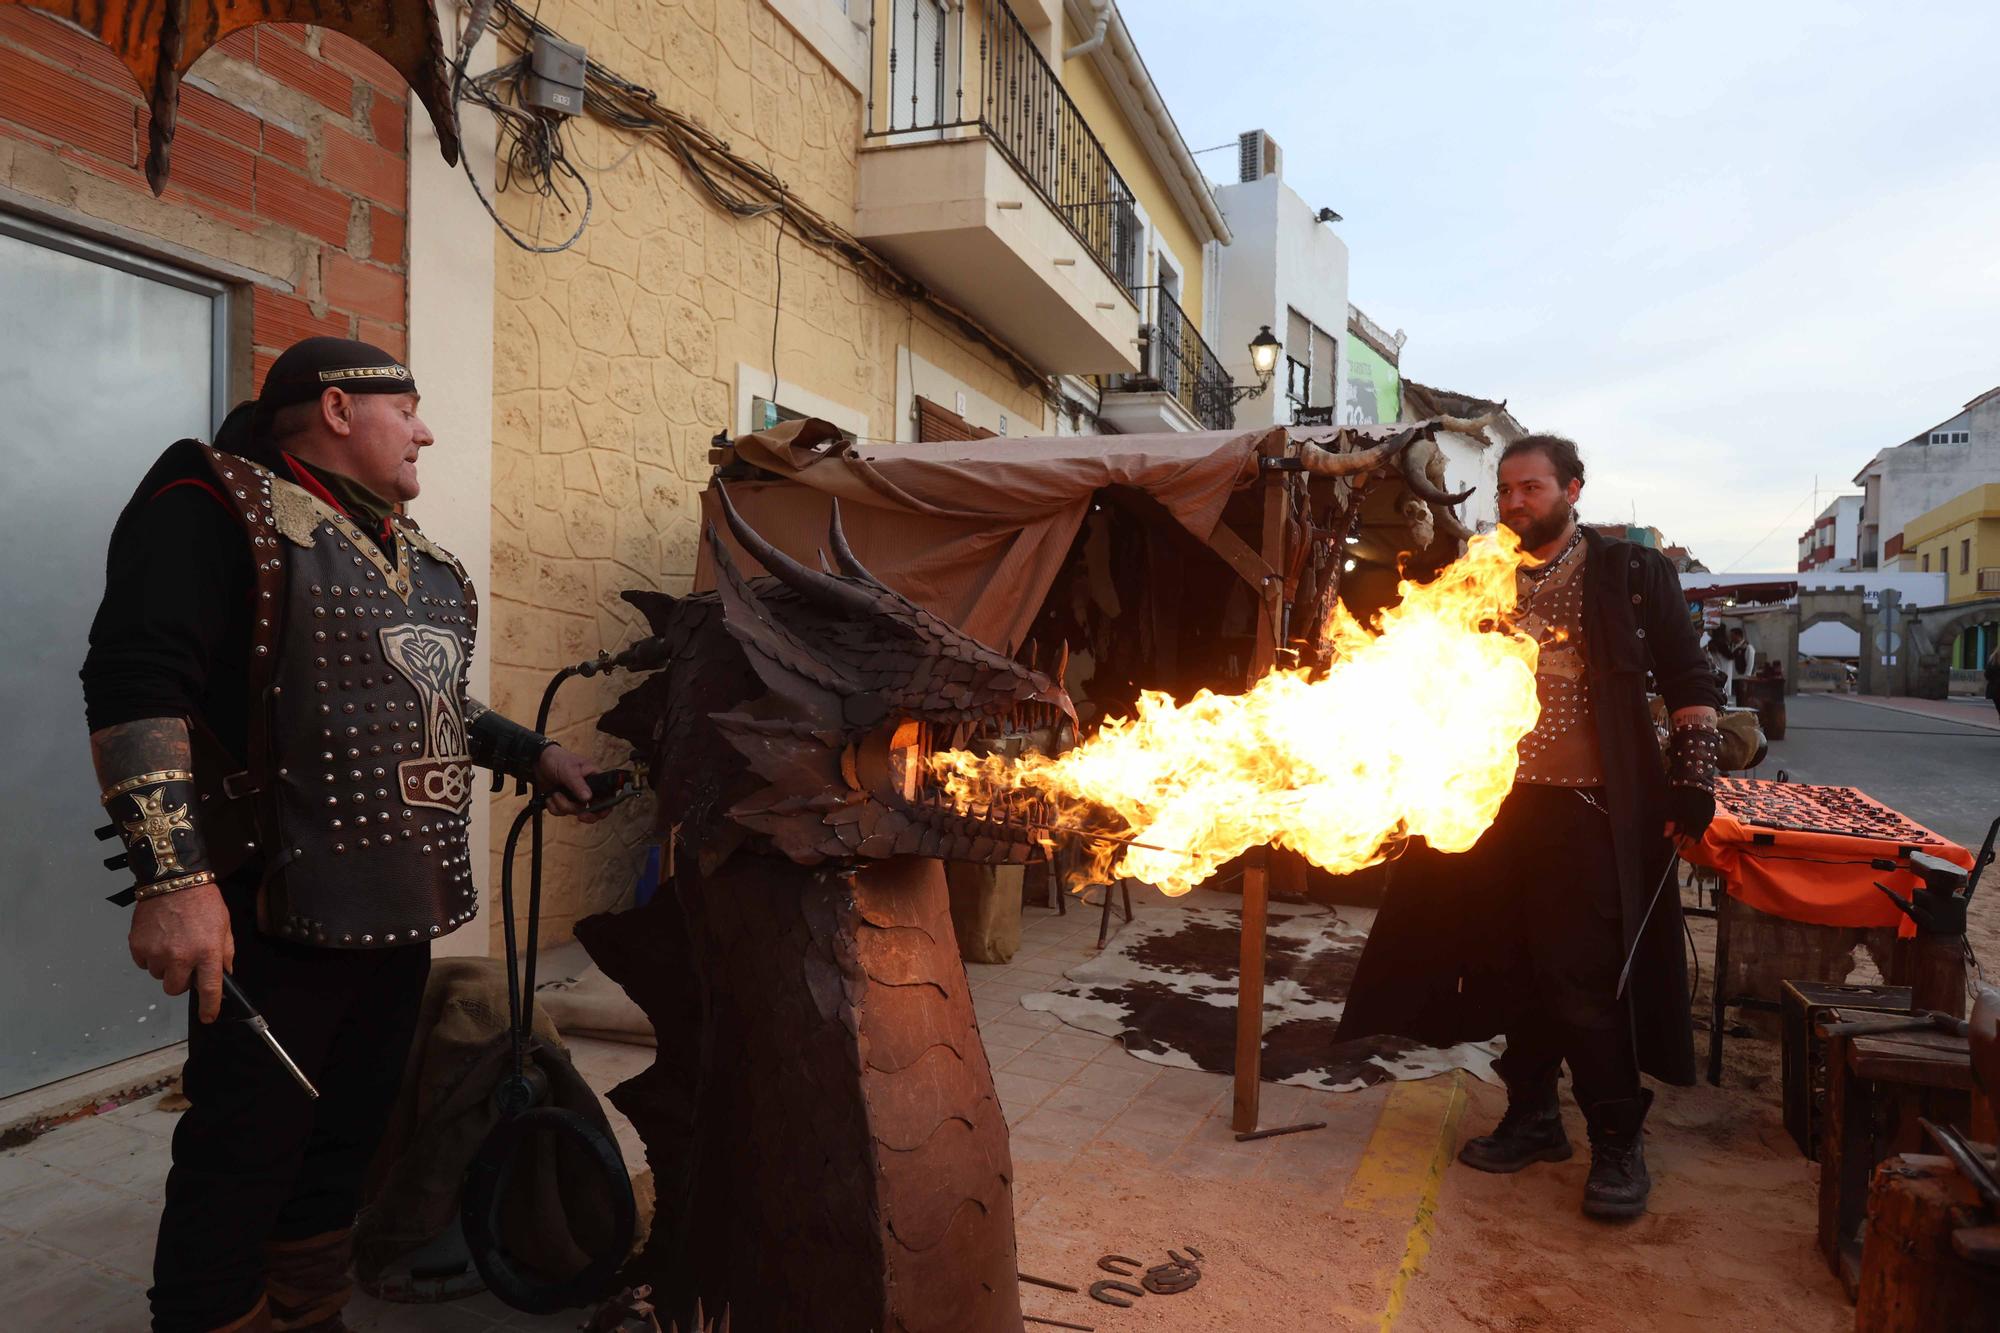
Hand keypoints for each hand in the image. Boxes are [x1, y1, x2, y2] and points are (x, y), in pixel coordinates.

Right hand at [129, 885, 234, 1023]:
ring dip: (165, 966)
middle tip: (185, 963)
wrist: (173, 880)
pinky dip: (150, 955)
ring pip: (158, 975)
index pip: (209, 989)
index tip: (208, 1016)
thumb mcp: (224, 926)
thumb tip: (223, 973)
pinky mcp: (138, 946)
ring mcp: (157, 952)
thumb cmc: (202, 901)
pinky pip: (143, 963)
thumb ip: (225, 953)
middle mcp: (181, 956)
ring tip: (172, 942)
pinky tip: (159, 938)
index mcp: (207, 952)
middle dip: (181, 981)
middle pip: (175, 989)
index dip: (209, 1007)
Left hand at [535, 745, 605, 822]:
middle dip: (583, 813)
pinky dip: (554, 807)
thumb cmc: (557, 759)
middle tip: (580, 816)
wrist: (538, 762)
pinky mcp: (563, 801)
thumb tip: (588, 798)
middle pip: (593, 810)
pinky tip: (550, 796)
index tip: (597, 813)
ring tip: (555, 792)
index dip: (605, 807)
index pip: (607, 796)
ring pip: (574, 811)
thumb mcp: (569, 769)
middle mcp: (587, 789)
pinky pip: (561, 812)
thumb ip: (578, 784)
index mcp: (594, 778)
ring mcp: (575, 797)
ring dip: (562, 805)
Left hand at [1663, 785, 1715, 843]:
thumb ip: (1670, 824)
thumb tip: (1667, 835)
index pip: (1690, 842)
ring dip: (1693, 827)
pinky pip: (1705, 818)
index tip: (1678, 845)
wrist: (1694, 776)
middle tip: (1679, 833)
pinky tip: (1690, 813)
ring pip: (1701, 826)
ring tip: (1683, 822)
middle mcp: (1705, 822)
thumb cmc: (1680, 794)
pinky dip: (1698, 819)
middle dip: (1688, 836)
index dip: (1683, 844)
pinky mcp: (1712, 806)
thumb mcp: (1671, 810)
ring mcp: (1710, 814)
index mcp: (1695, 825)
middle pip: (1697, 835)